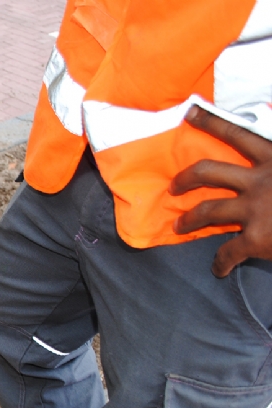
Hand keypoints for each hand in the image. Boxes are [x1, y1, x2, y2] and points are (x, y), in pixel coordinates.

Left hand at [170, 106, 271, 277]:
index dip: (210, 122)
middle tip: (173, 187)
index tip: (190, 112)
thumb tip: (269, 143)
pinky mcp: (257, 238)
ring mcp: (256, 209)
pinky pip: (228, 252)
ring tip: (178, 227)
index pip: (238, 134)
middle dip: (185, 179)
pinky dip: (221, 263)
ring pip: (207, 211)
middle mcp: (261, 180)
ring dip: (188, 220)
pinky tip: (220, 269)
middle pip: (208, 172)